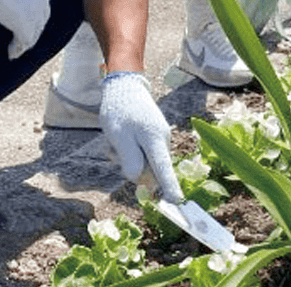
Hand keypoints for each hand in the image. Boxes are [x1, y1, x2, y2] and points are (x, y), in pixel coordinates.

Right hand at [0, 0, 50, 58]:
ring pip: (33, 33)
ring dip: (24, 42)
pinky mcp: (24, 25)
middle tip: (23, 38)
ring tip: (16, 49)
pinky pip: (23, 43)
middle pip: (41, 18)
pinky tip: (11, 54)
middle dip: (33, 28)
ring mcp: (35, 12)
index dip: (34, 11)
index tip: (24, 18)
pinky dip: (17, 49)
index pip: (41, 0)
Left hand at [99, 72, 183, 202]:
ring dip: (126, 158)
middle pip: (149, 170)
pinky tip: (119, 139)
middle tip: (114, 148)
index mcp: (155, 139)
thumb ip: (130, 160)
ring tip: (115, 140)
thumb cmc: (120, 111)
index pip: (163, 168)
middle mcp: (162, 141)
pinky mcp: (153, 139)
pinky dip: (128, 151)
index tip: (176, 202)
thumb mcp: (119, 136)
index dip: (169, 186)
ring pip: (143, 163)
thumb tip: (140, 181)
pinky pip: (141, 155)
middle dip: (130, 166)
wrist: (125, 88)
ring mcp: (159, 140)